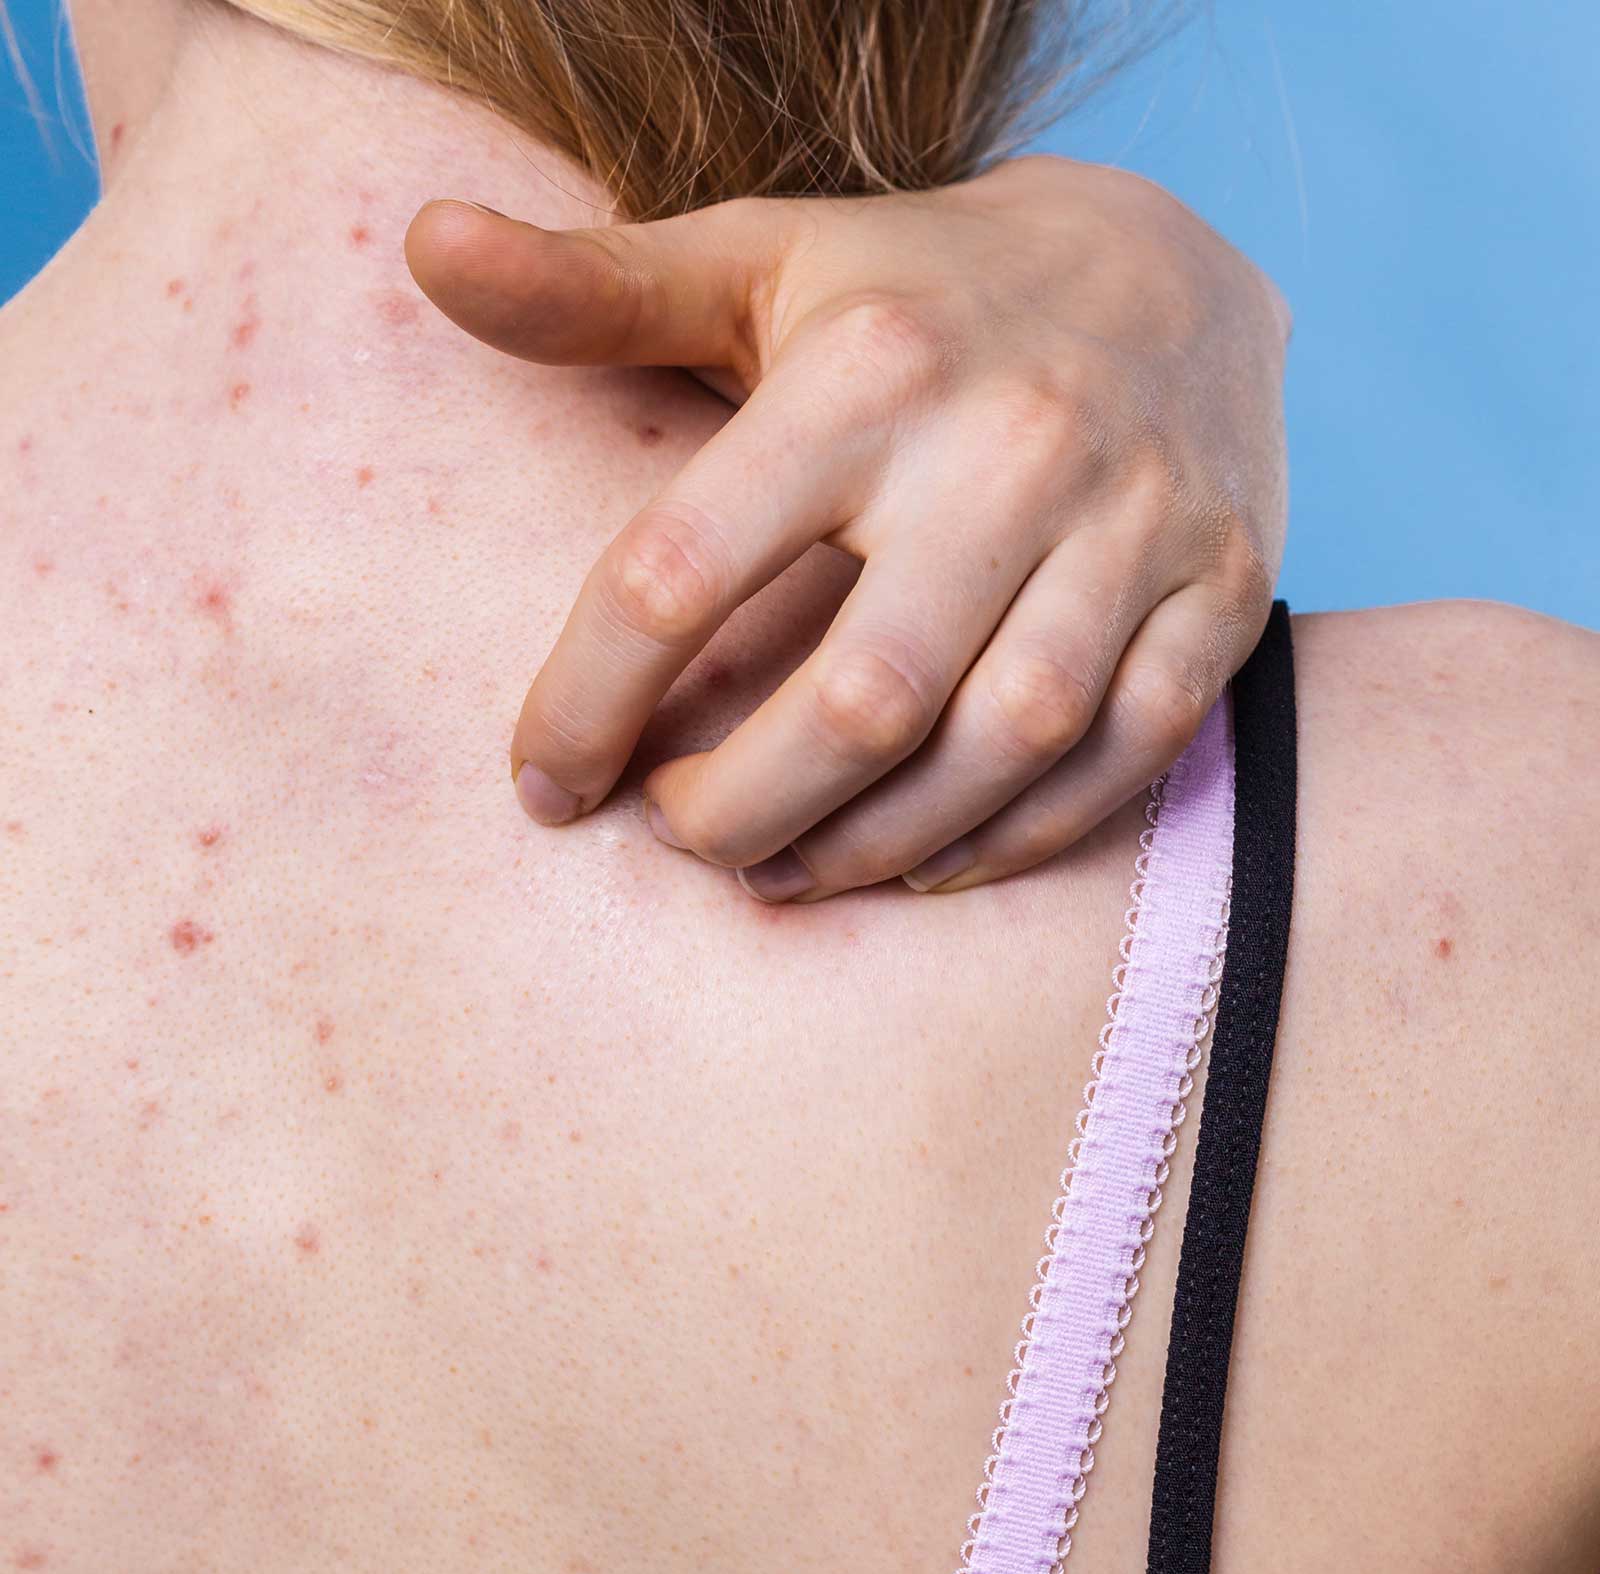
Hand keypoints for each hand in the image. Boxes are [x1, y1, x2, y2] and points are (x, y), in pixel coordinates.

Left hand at [405, 155, 1289, 900]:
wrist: (1170, 269)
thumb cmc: (921, 292)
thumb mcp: (759, 259)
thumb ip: (594, 286)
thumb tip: (421, 250)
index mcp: (865, 367)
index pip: (681, 570)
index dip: (588, 705)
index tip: (545, 784)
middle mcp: (1009, 444)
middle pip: (857, 698)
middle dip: (742, 809)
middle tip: (682, 841)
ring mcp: (1135, 520)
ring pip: (1001, 742)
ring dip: (875, 845)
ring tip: (785, 871)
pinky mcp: (1221, 586)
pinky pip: (1127, 752)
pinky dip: (1020, 835)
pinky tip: (925, 861)